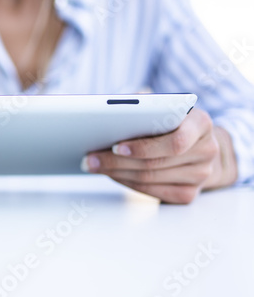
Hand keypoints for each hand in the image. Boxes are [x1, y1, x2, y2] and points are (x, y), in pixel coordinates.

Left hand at [81, 109, 237, 203]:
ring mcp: (200, 175)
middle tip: (90, 158)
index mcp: (201, 123)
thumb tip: (114, 107)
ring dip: (116, 173)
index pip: (175, 141)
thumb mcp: (164, 106)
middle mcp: (206, 150)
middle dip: (116, 161)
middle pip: (154, 163)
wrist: (199, 146)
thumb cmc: (173, 121)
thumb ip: (146, 103)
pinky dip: (127, 183)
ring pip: (149, 178)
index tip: (115, 146)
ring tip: (93, 165)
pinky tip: (111, 174)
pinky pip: (152, 191)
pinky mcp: (189, 194)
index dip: (143, 146)